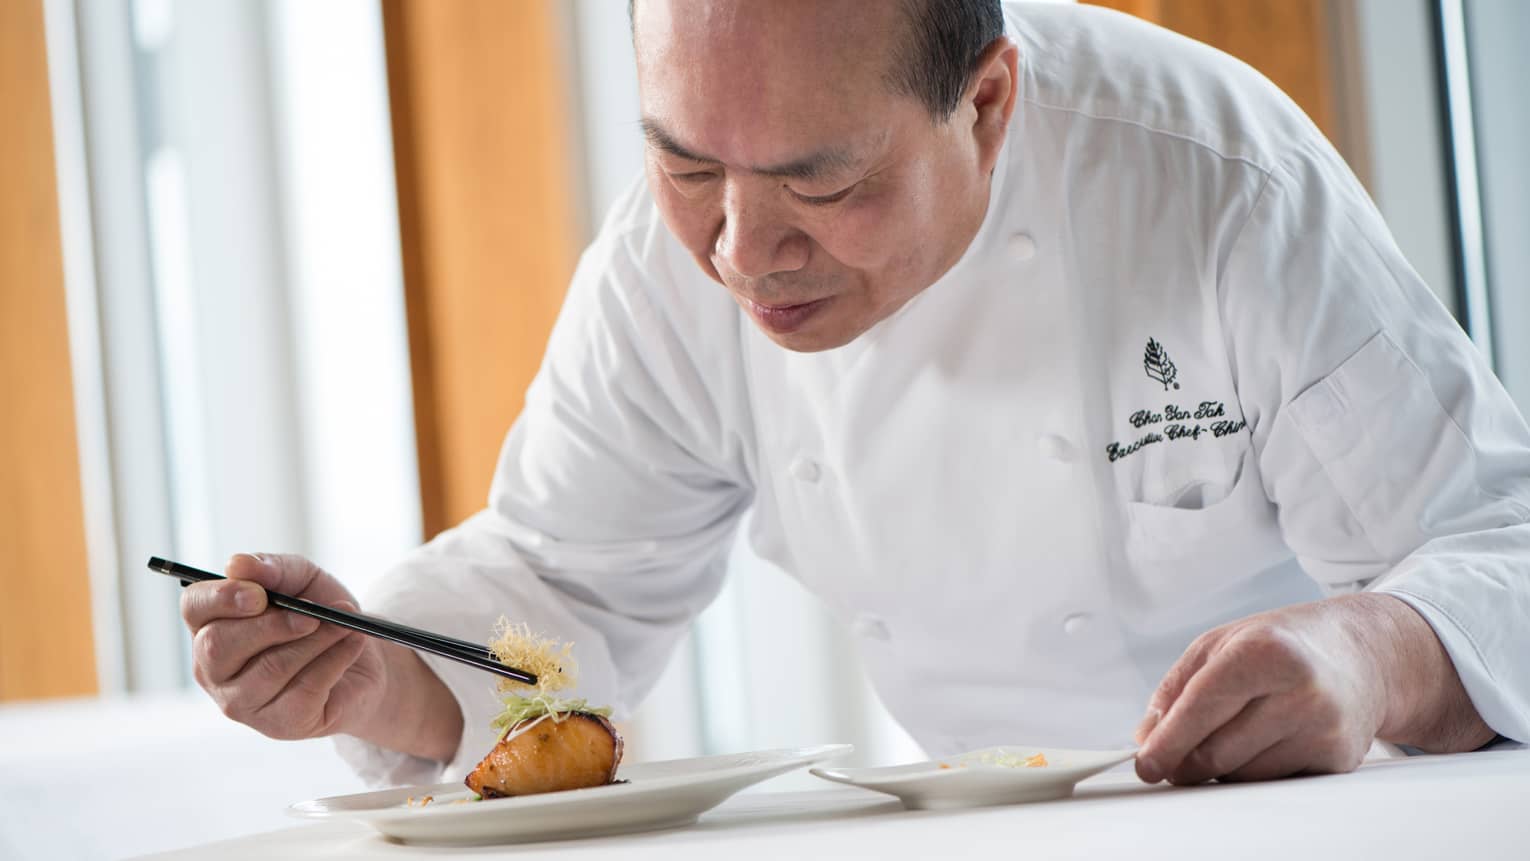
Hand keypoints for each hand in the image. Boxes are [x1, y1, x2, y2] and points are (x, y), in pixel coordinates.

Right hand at [182, 553, 385, 740]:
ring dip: (316, 641)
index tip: (259, 594)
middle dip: (273, 625)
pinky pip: (304, 690)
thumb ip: (273, 568)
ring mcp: (242, 703)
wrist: (364, 659)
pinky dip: (336, 660)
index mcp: (211, 625)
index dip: (221, 598)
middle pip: (219, 646)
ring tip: (345, 625)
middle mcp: (214, 669)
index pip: (194, 608)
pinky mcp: (279, 725)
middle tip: (314, 614)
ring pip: (269, 669)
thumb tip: (238, 564)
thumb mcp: (304, 580)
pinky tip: (352, 645)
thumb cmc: (322, 615)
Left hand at [1133, 594, 1492, 784]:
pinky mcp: (1339, 758)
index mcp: (1265, 651)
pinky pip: (1273, 782)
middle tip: (1174, 757)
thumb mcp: (1218, 645)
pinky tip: (1269, 738)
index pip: (1202, 708)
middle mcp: (1301, 690)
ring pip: (1243, 774)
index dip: (1167, 743)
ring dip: (1222, 765)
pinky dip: (1256, 769)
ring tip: (1238, 727)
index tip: (1146, 765)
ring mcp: (1324, 728)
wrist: (1360, 654)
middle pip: (1218, 752)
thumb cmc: (1280, 645)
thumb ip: (1175, 689)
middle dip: (1186, 761)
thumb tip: (1148, 739)